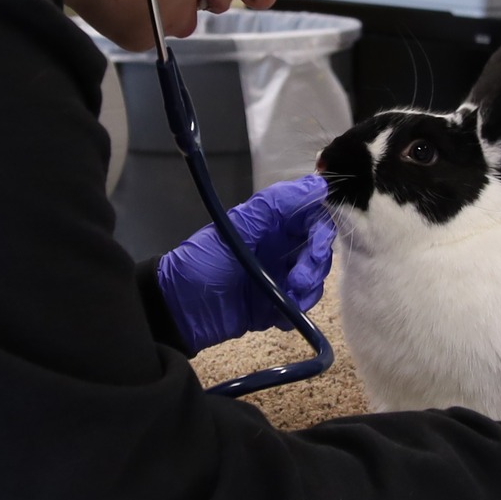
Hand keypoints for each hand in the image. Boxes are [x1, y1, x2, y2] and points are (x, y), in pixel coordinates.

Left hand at [156, 173, 335, 352]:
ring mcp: (279, 277)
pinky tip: (276, 316)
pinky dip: (294, 312)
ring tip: (286, 298)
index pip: (312, 217)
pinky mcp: (276, 305)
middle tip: (297, 280)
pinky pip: (300, 308)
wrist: (179, 310)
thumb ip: (274, 205)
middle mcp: (280, 247)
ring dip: (307, 290)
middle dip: (315, 264)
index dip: (321, 229)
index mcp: (271, 224)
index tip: (317, 244)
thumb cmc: (202, 262)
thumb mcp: (235, 228)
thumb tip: (315, 184)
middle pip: (319, 249)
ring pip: (314, 279)